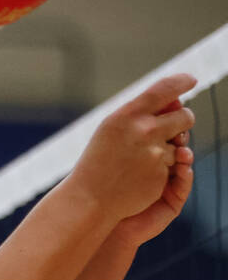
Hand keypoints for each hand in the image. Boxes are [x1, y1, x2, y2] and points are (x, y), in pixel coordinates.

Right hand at [67, 74, 195, 225]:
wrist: (88, 199)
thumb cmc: (98, 161)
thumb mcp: (111, 128)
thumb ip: (140, 113)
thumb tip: (175, 99)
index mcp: (129, 115)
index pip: (165, 89)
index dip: (182, 82)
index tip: (190, 80)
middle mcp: (145, 130)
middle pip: (185, 116)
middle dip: (183, 121)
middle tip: (176, 126)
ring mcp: (155, 154)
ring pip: (180, 145)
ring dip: (168, 151)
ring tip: (139, 162)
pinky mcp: (160, 175)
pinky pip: (173, 167)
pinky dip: (160, 171)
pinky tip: (139, 177)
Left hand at [108, 112, 193, 248]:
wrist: (99, 215)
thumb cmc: (102, 183)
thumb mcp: (113, 152)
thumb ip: (128, 130)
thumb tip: (139, 104)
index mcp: (148, 147)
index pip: (165, 124)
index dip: (170, 115)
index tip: (172, 106)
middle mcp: (161, 161)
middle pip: (178, 139)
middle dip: (180, 132)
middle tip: (176, 129)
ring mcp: (168, 180)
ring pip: (184, 161)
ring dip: (186, 153)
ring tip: (182, 150)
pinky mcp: (172, 199)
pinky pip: (184, 184)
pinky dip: (185, 175)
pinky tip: (183, 168)